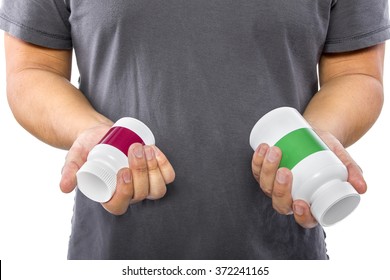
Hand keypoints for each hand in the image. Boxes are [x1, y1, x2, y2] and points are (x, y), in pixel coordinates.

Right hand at [60, 124, 174, 214]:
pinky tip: (155, 151)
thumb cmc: (87, 149)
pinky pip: (168, 177)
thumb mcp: (75, 158)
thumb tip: (64, 188)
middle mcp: (130, 195)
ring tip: (145, 149)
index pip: (119, 205)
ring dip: (154, 169)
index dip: (125, 191)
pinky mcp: (157, 174)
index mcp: (110, 198)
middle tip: (134, 149)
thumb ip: (70, 171)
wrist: (102, 134)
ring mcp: (145, 185)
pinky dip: (165, 165)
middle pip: (141, 194)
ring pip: (157, 189)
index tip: (123, 171)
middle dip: (141, 172)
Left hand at [251, 130, 366, 227]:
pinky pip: (256, 171)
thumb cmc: (329, 152)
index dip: (301, 215)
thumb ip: (351, 171)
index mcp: (309, 204)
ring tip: (275, 150)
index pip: (304, 219)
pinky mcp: (265, 172)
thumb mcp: (341, 160)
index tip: (301, 203)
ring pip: (266, 186)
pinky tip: (262, 148)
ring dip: (266, 170)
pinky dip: (257, 160)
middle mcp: (290, 198)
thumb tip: (361, 187)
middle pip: (280, 203)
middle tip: (286, 170)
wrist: (315, 135)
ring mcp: (275, 186)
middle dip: (280, 189)